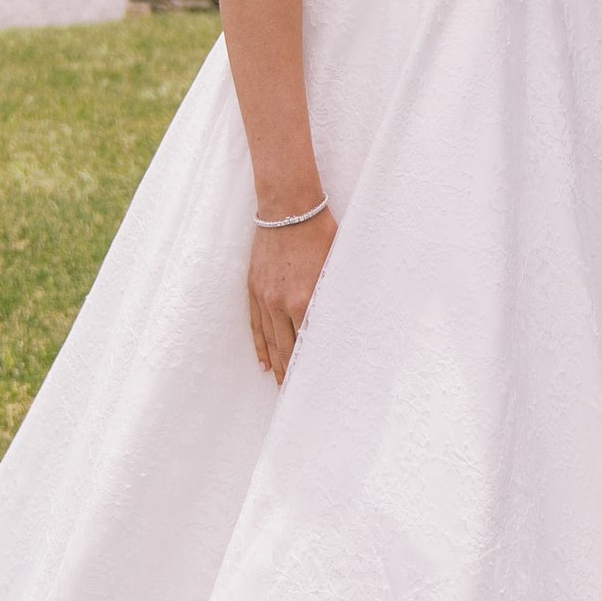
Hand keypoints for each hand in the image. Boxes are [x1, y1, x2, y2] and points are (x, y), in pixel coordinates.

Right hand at [248, 210, 334, 378]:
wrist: (287, 207)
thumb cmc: (318, 231)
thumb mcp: (336, 263)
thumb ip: (336, 293)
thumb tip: (347, 316)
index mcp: (306, 299)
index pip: (310, 341)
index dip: (313, 363)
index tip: (318, 382)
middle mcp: (282, 303)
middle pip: (287, 347)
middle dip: (293, 372)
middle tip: (297, 393)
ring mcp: (265, 296)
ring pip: (269, 340)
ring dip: (276, 363)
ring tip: (280, 383)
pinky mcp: (254, 288)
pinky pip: (255, 324)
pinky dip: (259, 345)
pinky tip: (263, 360)